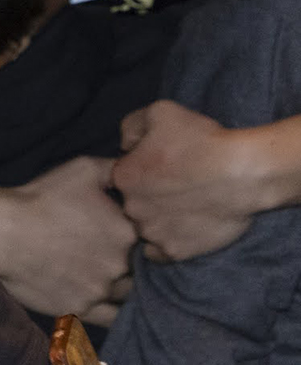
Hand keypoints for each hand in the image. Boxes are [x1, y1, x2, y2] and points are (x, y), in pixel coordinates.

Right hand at [0, 156, 136, 322]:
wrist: (3, 231)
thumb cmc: (41, 196)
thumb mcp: (82, 169)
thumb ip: (116, 169)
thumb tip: (137, 168)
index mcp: (128, 232)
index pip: (147, 239)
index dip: (138, 237)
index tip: (123, 234)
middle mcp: (121, 264)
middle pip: (138, 268)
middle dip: (130, 262)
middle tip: (110, 255)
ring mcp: (101, 290)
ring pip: (127, 294)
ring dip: (121, 286)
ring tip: (106, 277)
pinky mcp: (81, 308)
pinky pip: (111, 318)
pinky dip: (114, 312)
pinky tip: (109, 303)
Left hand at [114, 100, 276, 259]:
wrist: (243, 174)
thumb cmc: (203, 141)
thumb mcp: (160, 112)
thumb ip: (131, 126)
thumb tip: (124, 144)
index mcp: (122, 176)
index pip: (121, 176)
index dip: (140, 171)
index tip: (160, 169)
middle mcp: (130, 208)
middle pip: (131, 203)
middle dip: (147, 197)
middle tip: (174, 189)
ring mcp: (152, 232)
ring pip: (144, 228)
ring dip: (155, 221)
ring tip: (181, 209)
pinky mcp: (175, 251)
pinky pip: (158, 252)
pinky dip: (166, 243)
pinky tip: (180, 230)